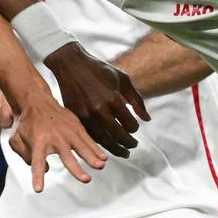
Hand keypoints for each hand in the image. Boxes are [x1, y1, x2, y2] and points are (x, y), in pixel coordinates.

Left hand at [8, 94, 106, 192]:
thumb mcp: (16, 140)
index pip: (36, 162)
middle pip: (66, 156)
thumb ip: (25, 156)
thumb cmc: (26, 123)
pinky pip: (87, 139)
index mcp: (38, 142)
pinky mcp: (75, 126)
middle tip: (85, 179)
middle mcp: (54, 137)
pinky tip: (103, 157)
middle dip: (76, 169)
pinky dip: (95, 148)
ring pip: (81, 146)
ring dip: (91, 157)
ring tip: (100, 166)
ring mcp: (67, 131)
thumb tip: (45, 169)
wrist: (37, 101)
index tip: (38, 188)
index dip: (37, 176)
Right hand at [43, 42, 149, 157]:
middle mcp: (99, 109)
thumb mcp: (122, 79)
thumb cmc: (99, 70)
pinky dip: (101, 144)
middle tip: (133, 145)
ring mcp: (86, 115)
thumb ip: (137, 100)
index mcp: (113, 98)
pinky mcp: (76, 117)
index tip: (134, 127)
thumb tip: (147, 119)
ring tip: (124, 152)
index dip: (135, 128)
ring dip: (116, 149)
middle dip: (129, 143)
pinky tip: (107, 144)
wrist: (71, 65)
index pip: (130, 124)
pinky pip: (91, 137)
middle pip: (119, 136)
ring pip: (104, 140)